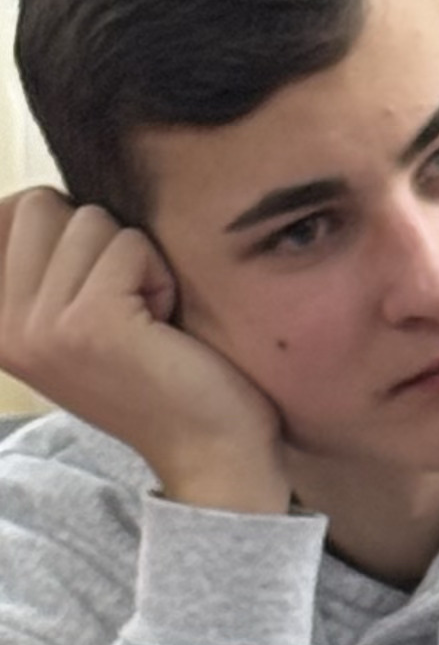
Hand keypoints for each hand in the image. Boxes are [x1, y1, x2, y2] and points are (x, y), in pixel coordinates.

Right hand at [0, 188, 287, 511]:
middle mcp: (1, 327)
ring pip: (90, 220)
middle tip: (125, 304)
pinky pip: (130, 245)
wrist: (210, 448)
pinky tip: (164, 327)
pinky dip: (161, 277)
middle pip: (43, 204)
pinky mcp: (90, 324)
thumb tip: (38, 196)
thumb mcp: (73, 311)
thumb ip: (43, 257)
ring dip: (134, 261)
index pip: (12, 210)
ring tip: (145, 319)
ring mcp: (39, 328)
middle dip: (102, 241)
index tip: (95, 294)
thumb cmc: (155, 370)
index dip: (70, 231)